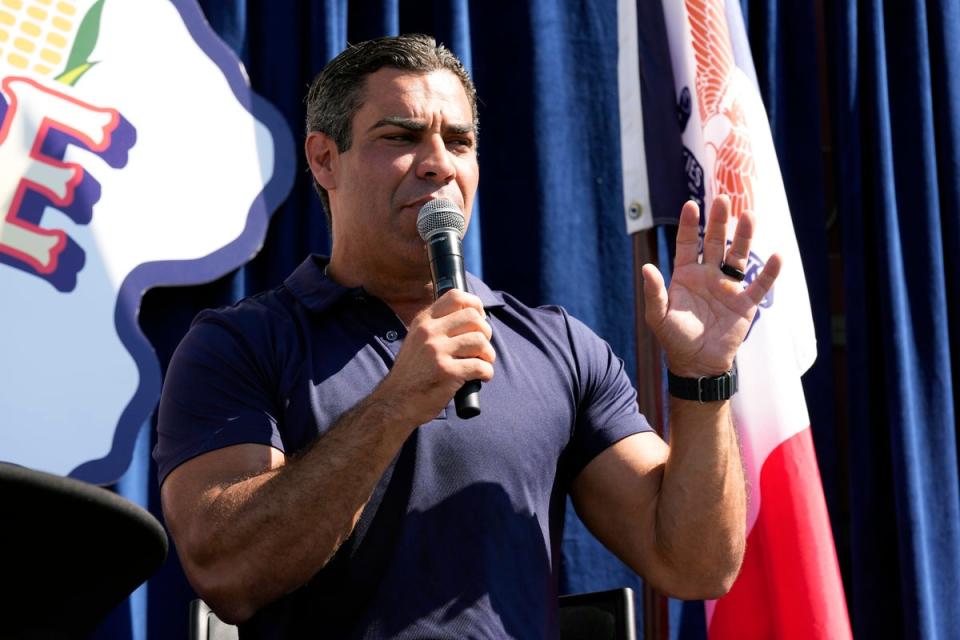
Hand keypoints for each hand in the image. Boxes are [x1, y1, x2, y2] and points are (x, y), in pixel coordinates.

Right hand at [376, 289, 494, 426]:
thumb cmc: (411, 373)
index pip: (456, 296)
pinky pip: (480, 366)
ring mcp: (437, 351)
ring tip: (482, 363)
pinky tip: (481, 377)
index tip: (480, 319)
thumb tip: (473, 317)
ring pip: (480, 340)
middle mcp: (429, 332)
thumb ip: (437, 327)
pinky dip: (487, 372)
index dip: (475, 305)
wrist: (395, 402)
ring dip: (488, 354)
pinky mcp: (447, 372)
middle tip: (481, 347)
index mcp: (423, 321)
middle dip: (485, 332)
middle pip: (473, 317)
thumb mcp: (416, 340)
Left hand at [641, 195, 780, 376]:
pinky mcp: (745, 304)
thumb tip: (646, 267)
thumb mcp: (658, 316)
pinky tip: (777, 255)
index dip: (690, 225)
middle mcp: (708, 276)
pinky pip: (759, 285)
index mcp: (686, 275)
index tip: (691, 204)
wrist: (697, 364)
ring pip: (738, 256)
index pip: (688, 244)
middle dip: (719, 222)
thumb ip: (654, 292)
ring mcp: (728, 288)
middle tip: (723, 199)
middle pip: (716, 243)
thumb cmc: (675, 339)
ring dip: (744, 237)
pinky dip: (769, 272)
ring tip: (749, 215)